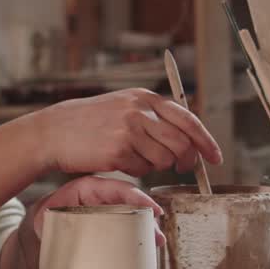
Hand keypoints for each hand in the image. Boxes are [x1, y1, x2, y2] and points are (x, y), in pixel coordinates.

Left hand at [13, 175, 164, 268]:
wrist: (42, 220)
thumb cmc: (46, 215)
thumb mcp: (48, 216)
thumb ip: (57, 221)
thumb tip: (65, 236)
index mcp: (89, 188)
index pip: (119, 189)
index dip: (139, 198)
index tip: (153, 210)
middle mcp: (102, 197)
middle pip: (130, 203)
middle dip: (147, 219)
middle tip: (158, 236)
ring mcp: (107, 209)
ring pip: (131, 216)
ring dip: (145, 228)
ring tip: (156, 243)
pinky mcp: (108, 223)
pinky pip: (126, 226)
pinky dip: (136, 235)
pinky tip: (145, 246)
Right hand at [32, 88, 222, 177]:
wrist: (55, 131)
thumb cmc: (90, 123)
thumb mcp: (123, 106)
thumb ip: (152, 116)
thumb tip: (187, 138)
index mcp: (144, 98)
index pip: (188, 119)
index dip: (206, 140)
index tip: (215, 157)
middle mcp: (139, 111)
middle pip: (182, 143)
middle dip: (187, 161)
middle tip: (183, 169)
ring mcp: (129, 130)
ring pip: (165, 160)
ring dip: (157, 166)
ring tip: (137, 159)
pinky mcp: (118, 150)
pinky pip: (142, 170)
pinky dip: (136, 170)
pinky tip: (119, 161)